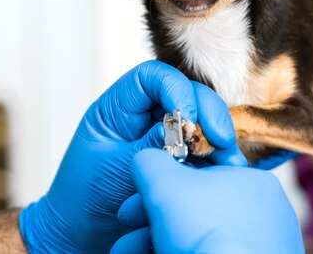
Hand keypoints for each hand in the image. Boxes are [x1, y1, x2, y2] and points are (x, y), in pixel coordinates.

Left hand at [19, 61, 245, 253]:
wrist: (82, 235)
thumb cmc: (85, 200)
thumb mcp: (116, 169)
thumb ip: (150, 146)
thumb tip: (185, 128)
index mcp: (118, 108)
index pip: (152, 77)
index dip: (177, 89)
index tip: (189, 120)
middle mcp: (144, 115)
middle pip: (186, 93)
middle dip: (208, 112)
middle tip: (222, 140)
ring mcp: (164, 135)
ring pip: (201, 120)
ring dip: (218, 138)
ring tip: (229, 163)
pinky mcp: (179, 157)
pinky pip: (204, 148)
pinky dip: (217, 158)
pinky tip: (227, 172)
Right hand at [111, 149, 305, 253]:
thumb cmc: (206, 231)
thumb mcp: (165, 183)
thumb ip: (152, 163)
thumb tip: (145, 159)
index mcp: (252, 180)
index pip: (196, 177)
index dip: (157, 191)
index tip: (131, 210)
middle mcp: (263, 213)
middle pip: (193, 212)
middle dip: (150, 225)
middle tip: (126, 240)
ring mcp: (260, 247)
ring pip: (197, 239)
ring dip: (154, 243)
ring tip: (127, 253)